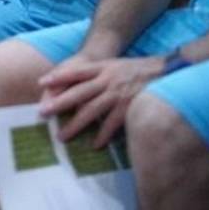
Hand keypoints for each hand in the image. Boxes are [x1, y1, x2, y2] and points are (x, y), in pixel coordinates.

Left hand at [37, 54, 165, 145]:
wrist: (166, 70)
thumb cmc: (137, 70)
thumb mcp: (115, 65)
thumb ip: (97, 72)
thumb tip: (77, 84)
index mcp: (103, 68)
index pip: (76, 71)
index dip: (59, 77)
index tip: (42, 83)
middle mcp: (108, 80)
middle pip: (79, 92)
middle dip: (59, 103)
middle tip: (43, 113)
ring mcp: (118, 94)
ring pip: (91, 110)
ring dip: (75, 124)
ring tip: (62, 136)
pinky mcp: (129, 107)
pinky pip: (113, 124)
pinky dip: (102, 135)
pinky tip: (94, 145)